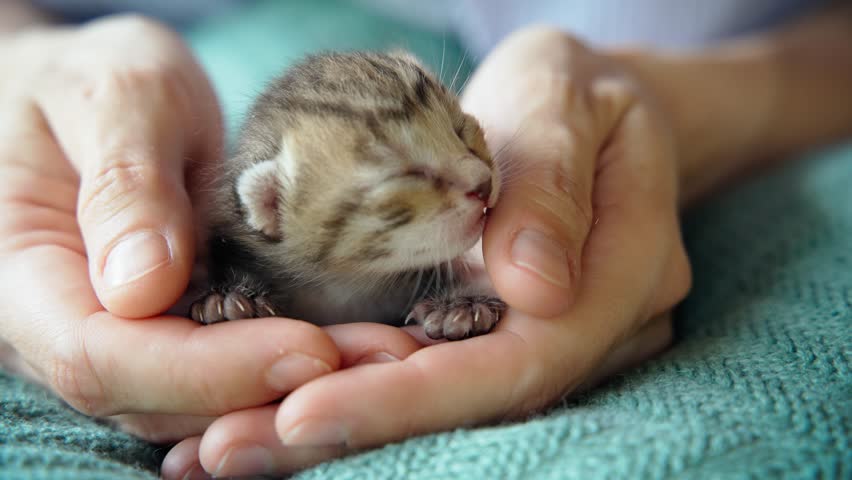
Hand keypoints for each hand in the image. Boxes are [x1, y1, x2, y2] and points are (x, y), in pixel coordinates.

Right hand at [0, 14, 381, 442]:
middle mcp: (69, 331)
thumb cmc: (91, 82)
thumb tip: (143, 287)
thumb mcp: (109, 92)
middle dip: (274, 389)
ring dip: (300, 389)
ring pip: (203, 403)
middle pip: (162, 400)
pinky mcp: (174, 334)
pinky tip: (364, 345)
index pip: (105, 357)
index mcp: (28, 278)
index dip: (206, 369)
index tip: (308, 349)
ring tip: (392, 354)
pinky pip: (229, 372)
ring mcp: (124, 342)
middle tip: (386, 359)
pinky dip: (295, 369)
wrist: (96, 104)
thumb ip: (121, 179)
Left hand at [160, 27, 691, 477]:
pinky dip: (359, 392)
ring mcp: (547, 337)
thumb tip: (533, 291)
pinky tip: (277, 407)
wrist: (588, 108)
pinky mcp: (500, 331)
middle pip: (477, 405)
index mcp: (625, 275)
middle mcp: (589, 329)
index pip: (522, 363)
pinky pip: (434, 372)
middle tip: (231, 450)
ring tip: (232, 444)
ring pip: (450, 403)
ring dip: (344, 427)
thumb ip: (552, 183)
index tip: (302, 412)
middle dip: (357, 429)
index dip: (416, 398)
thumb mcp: (562, 96)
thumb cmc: (574, 89)